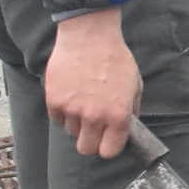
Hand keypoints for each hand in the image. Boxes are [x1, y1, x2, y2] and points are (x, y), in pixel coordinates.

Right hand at [44, 7, 140, 156]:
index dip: (108, 147)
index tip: (107, 140)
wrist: (89, 37)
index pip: (109, 151)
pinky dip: (63, 112)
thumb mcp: (135, 85)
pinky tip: (71, 94)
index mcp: (118, 115)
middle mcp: (94, 116)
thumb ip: (130, 111)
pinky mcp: (54, 101)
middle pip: (86, 149)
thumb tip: (125, 129)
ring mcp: (72, 110)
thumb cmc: (115, 59)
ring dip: (77, 123)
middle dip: (90, 141)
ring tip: (83, 101)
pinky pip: (57, 119)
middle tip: (93, 127)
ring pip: (71, 132)